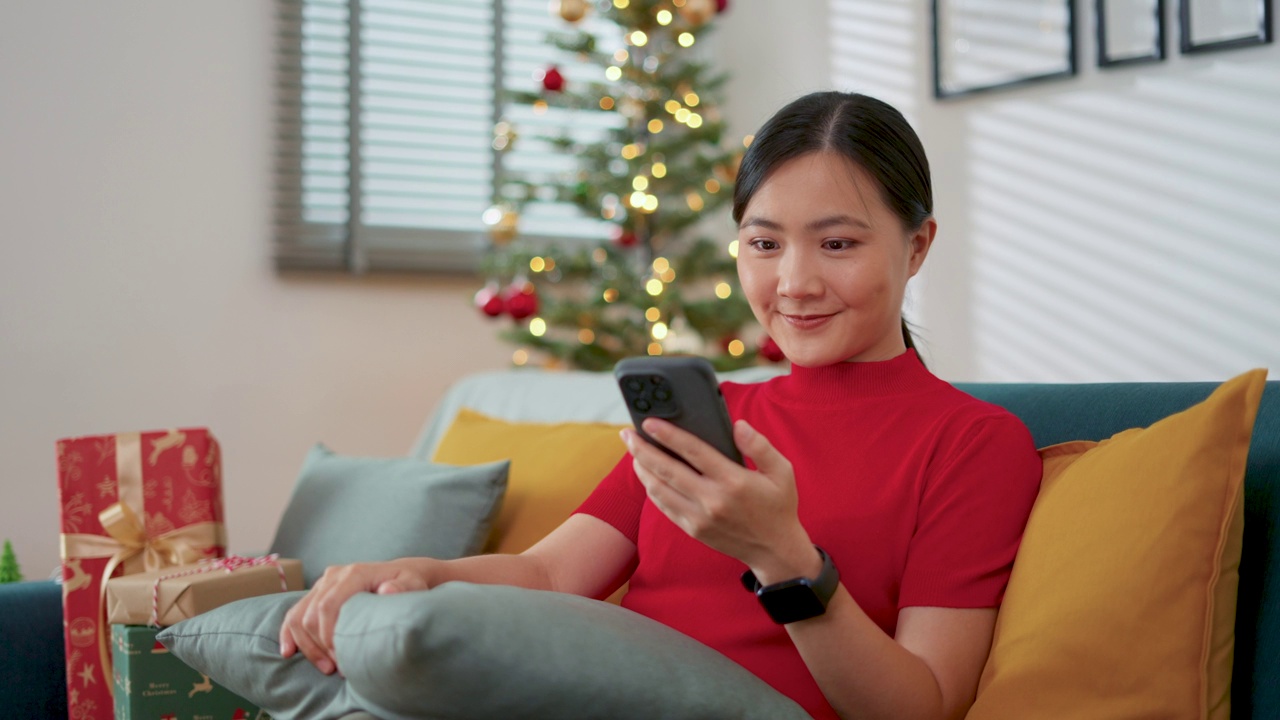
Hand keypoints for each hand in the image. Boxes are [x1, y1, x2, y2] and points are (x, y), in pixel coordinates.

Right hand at [279, 558, 432, 673]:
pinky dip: (289, 634)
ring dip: (307, 645)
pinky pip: (294, 613)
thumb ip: (402, 588)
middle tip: (338, 668)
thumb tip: (386, 591)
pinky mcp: (318, 592)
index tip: (342, 659)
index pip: (329, 605)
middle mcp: (334, 575)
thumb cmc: (409, 584)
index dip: (329, 635)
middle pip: (312, 614)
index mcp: (354, 573)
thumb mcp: (413, 585)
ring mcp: (323, 583)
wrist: (402, 575)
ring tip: (326, 667)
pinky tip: (288, 652)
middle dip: (320, 645)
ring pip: (300, 616)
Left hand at [622, 419, 815, 579]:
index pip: (693, 451)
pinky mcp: (693, 529)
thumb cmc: (778, 505)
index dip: (668, 434)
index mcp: (733, 481)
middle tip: (627, 433)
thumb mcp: (782, 472)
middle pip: (667, 470)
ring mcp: (699, 517)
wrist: (774, 550)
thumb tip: (737, 426)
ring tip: (633, 451)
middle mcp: (712, 500)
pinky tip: (647, 475)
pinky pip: (664, 506)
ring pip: (659, 490)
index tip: (649, 422)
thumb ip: (760, 446)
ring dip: (642, 468)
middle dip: (643, 449)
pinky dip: (651, 488)